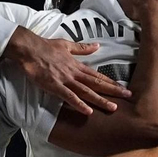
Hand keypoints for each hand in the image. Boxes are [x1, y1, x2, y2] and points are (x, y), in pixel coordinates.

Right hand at [1, 26, 129, 115]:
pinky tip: (89, 111)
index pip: (97, 75)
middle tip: (128, 96)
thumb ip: (82, 48)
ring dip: (100, 100)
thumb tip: (97, 46)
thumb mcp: (67, 45)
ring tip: (113, 108)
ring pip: (86, 91)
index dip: (111, 82)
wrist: (29, 49)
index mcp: (77, 65)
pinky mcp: (55, 86)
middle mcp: (74, 73)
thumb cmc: (46, 46)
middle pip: (97, 83)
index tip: (123, 88)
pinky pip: (69, 97)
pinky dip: (79, 104)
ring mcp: (65, 80)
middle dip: (113, 91)